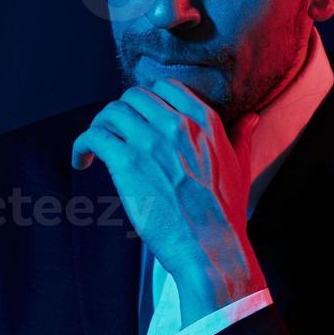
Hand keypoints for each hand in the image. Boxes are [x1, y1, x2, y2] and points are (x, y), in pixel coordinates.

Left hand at [71, 79, 264, 325]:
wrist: (210, 247)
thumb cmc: (225, 215)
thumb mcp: (240, 167)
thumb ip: (241, 137)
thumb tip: (251, 117)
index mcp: (204, 122)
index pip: (166, 87)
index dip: (148, 100)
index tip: (141, 118)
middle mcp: (176, 124)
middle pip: (134, 96)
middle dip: (122, 113)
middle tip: (116, 134)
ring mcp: (149, 142)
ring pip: (111, 112)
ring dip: (100, 126)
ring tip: (96, 147)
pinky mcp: (127, 163)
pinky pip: (94, 136)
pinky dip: (82, 145)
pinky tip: (82, 160)